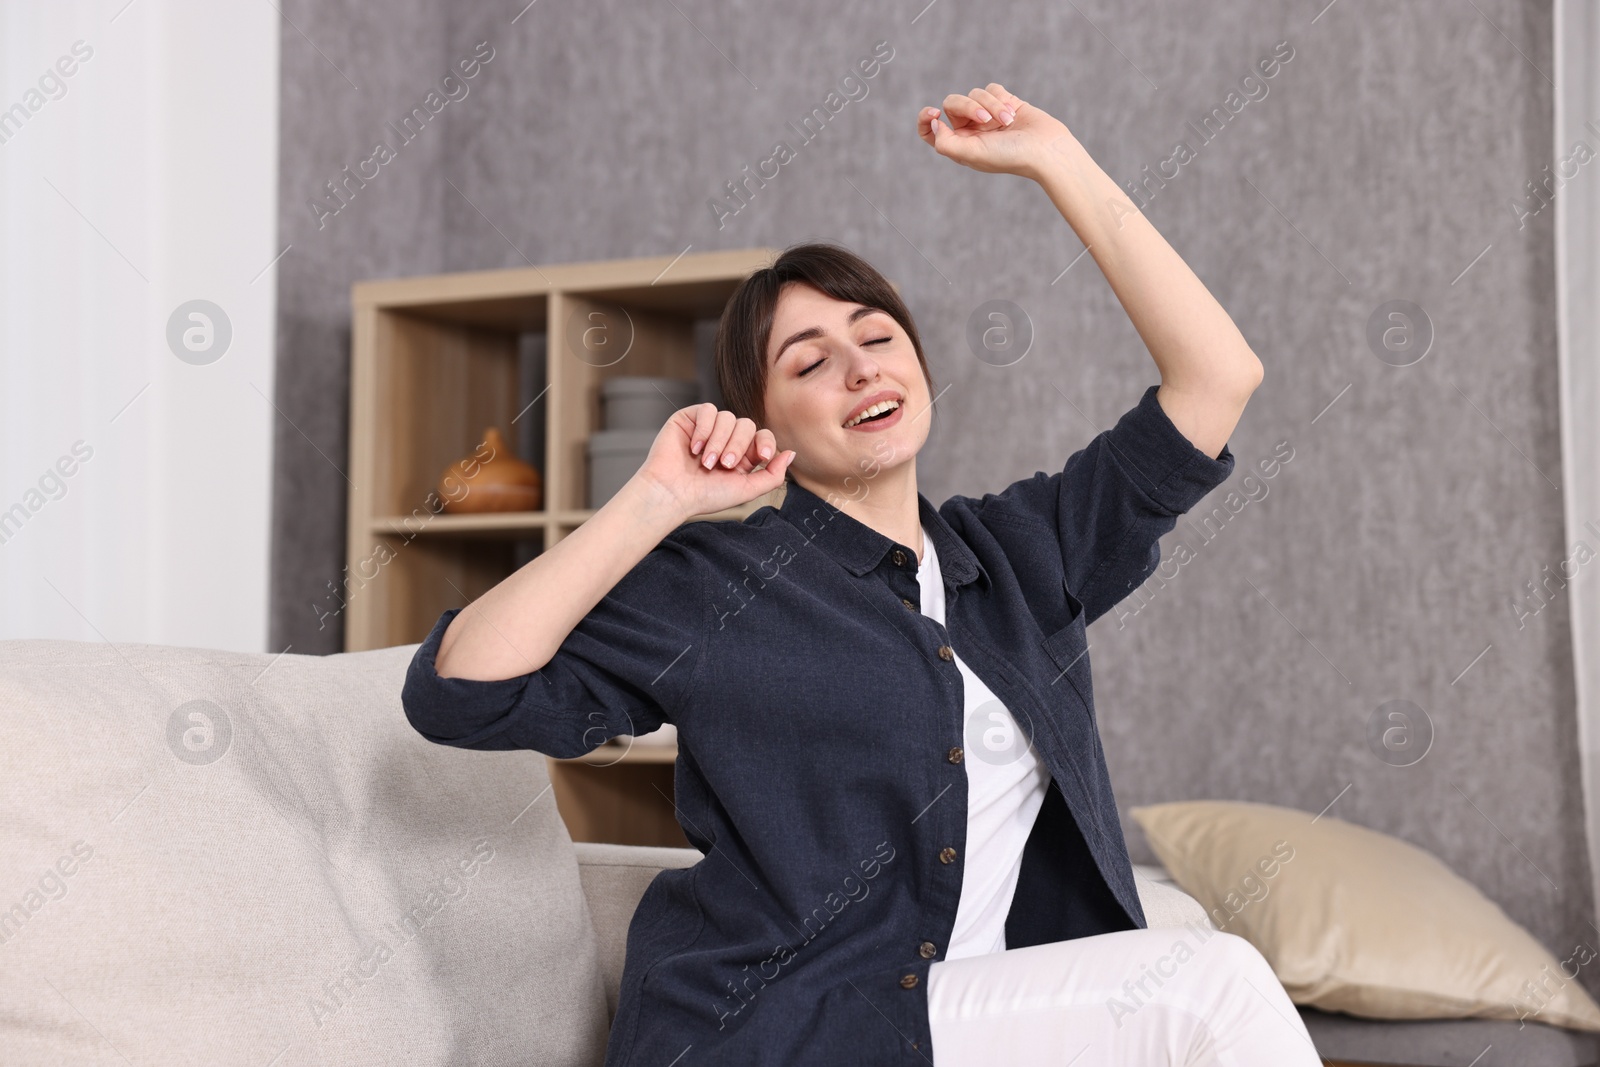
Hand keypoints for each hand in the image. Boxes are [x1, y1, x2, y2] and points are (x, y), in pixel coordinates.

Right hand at [634, 403, 794, 519]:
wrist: (672, 493)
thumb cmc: (705, 496)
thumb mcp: (747, 490)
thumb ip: (773, 475)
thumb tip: (791, 453)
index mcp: (741, 455)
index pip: (762, 436)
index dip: (766, 443)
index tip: (763, 456)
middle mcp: (726, 439)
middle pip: (747, 425)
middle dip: (738, 446)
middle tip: (724, 465)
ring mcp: (708, 427)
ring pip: (728, 418)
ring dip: (719, 441)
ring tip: (707, 462)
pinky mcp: (690, 419)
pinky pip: (708, 410)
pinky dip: (705, 429)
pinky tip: (694, 448)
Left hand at [917, 83, 1074, 178]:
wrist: (1046, 149)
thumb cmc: (1009, 155)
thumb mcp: (971, 154)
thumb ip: (945, 142)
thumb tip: (934, 125)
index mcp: (959, 145)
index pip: (929, 131)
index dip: (925, 119)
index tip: (935, 113)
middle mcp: (970, 130)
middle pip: (952, 104)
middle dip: (968, 107)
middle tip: (986, 120)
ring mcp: (987, 116)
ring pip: (974, 94)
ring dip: (991, 105)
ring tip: (1007, 121)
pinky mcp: (1004, 102)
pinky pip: (992, 88)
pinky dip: (1000, 98)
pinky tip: (1013, 113)